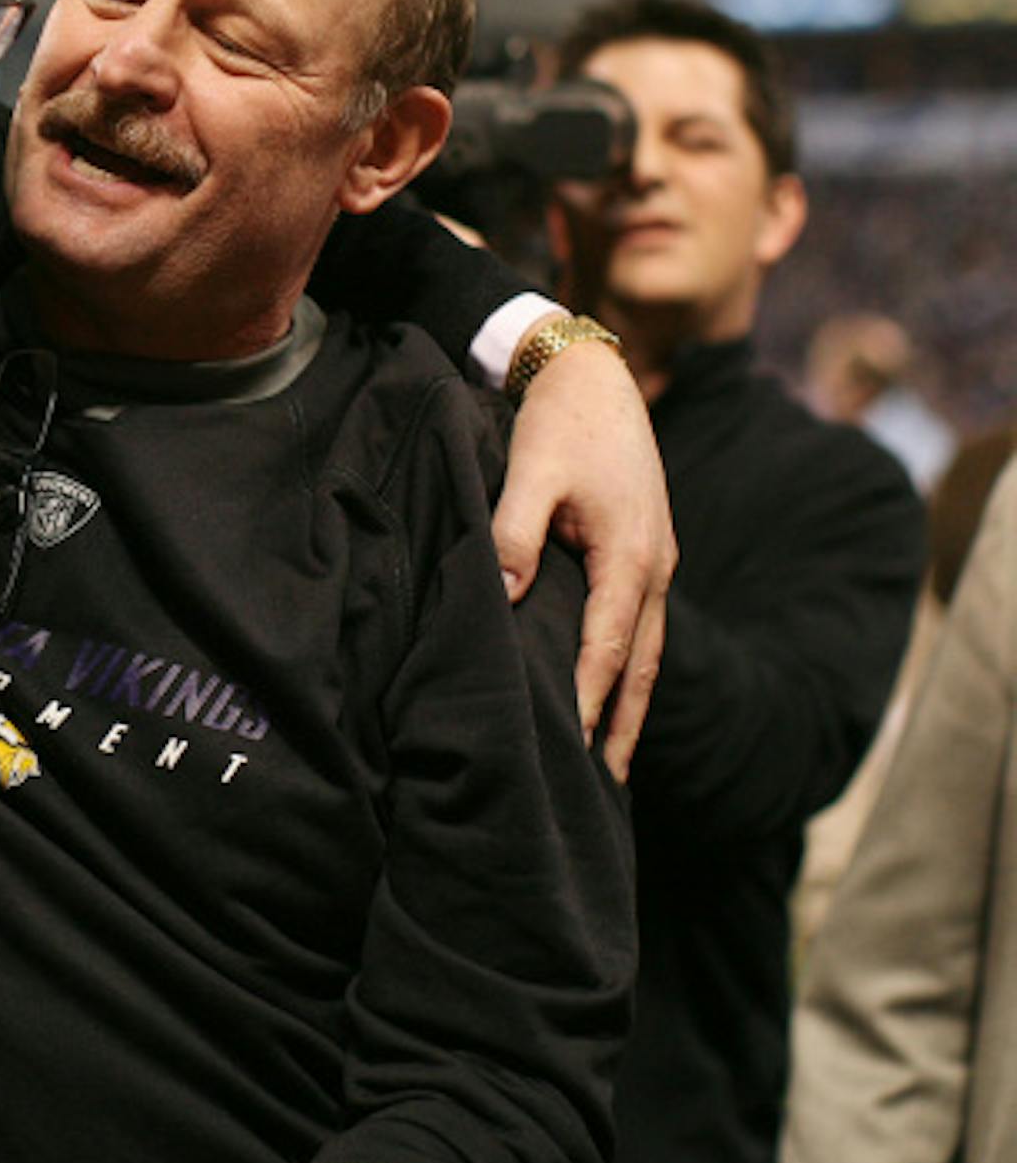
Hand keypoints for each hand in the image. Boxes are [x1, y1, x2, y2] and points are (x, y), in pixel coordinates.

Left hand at [494, 327, 675, 782]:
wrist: (594, 375)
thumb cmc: (558, 424)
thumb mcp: (529, 474)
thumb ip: (513, 534)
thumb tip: (503, 596)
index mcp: (631, 556)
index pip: (609, 648)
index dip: (592, 702)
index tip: (575, 751)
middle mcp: (656, 567)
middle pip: (642, 665)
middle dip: (626, 725)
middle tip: (606, 787)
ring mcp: (658, 561)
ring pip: (648, 649)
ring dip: (632, 702)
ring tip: (614, 759)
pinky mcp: (647, 551)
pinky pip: (642, 624)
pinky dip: (630, 664)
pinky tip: (614, 689)